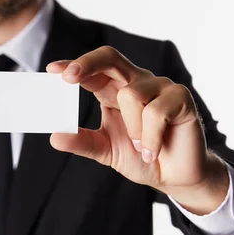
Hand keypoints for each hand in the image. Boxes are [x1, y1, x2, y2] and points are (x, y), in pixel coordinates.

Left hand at [47, 46, 228, 214]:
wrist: (175, 177)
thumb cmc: (142, 158)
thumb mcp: (106, 150)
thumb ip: (82, 142)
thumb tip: (55, 137)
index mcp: (115, 91)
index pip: (93, 69)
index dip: (74, 65)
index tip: (52, 70)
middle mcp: (137, 82)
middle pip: (110, 57)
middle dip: (88, 64)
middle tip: (69, 77)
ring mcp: (160, 87)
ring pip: (131, 94)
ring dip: (132, 129)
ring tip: (141, 148)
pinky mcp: (181, 98)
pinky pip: (156, 112)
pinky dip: (151, 137)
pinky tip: (154, 151)